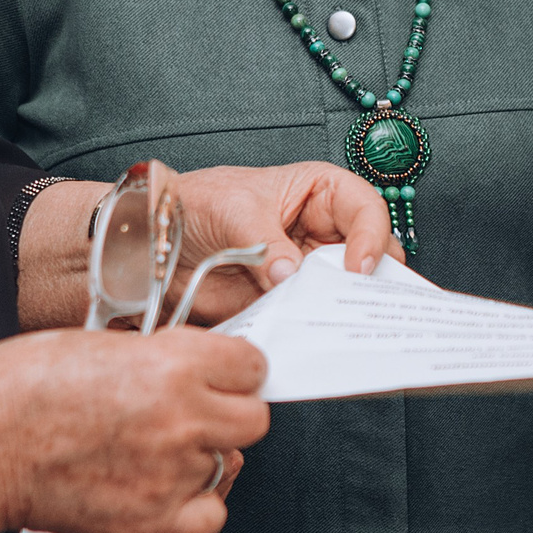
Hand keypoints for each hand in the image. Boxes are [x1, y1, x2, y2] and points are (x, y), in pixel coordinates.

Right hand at [0, 325, 270, 532]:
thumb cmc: (17, 388)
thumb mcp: (100, 342)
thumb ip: (159, 356)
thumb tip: (192, 368)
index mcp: (173, 366)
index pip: (251, 366)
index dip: (232, 368)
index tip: (217, 373)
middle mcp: (183, 421)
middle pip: (253, 419)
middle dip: (227, 410)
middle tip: (192, 409)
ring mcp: (171, 476)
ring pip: (228, 463)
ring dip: (204, 454)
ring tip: (158, 447)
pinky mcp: (153, 523)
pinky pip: (211, 514)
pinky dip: (196, 501)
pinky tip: (165, 485)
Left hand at [166, 160, 397, 323]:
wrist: (159, 240)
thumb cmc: (198, 202)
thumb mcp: (233, 209)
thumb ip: (264, 241)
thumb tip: (290, 274)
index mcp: (321, 193)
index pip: (366, 210)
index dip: (370, 237)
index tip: (356, 267)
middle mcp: (322, 233)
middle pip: (369, 256)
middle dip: (373, 280)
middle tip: (365, 303)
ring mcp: (308, 271)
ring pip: (347, 293)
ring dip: (348, 309)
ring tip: (346, 326)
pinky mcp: (290, 303)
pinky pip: (314, 319)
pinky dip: (316, 331)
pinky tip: (314, 338)